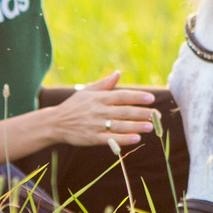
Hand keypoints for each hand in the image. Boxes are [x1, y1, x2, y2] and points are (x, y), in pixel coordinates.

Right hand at [40, 69, 159, 149]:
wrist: (55, 123)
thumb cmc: (73, 106)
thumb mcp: (87, 91)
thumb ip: (104, 84)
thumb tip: (118, 73)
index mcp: (99, 98)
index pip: (122, 96)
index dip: (137, 97)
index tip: (151, 98)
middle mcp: (98, 111)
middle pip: (124, 111)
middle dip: (142, 113)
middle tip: (157, 115)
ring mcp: (95, 125)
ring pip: (120, 126)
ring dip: (137, 126)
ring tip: (151, 126)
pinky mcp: (92, 138)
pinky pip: (111, 139)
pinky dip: (124, 139)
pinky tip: (136, 138)